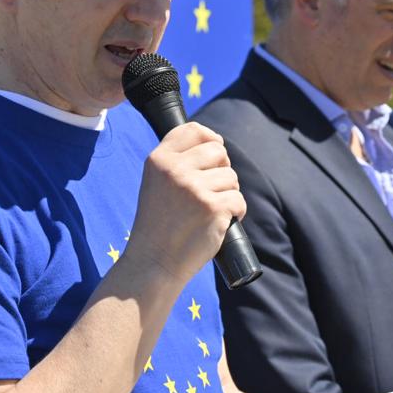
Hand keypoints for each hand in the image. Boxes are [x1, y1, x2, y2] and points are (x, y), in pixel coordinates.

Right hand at [128, 122, 245, 281]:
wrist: (153, 263)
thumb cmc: (158, 226)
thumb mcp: (156, 184)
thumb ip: (177, 163)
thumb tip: (215, 145)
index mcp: (159, 159)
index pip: (194, 130)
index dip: (211, 139)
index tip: (214, 154)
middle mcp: (175, 169)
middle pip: (219, 151)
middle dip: (222, 170)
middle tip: (211, 192)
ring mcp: (194, 187)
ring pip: (231, 177)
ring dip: (228, 194)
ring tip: (210, 212)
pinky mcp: (213, 207)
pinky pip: (239, 199)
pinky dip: (236, 213)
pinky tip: (220, 222)